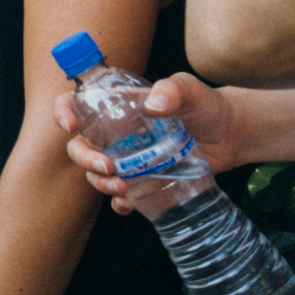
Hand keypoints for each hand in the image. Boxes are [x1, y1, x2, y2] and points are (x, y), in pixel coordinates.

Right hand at [54, 73, 243, 215]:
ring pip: (96, 173)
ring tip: (123, 187)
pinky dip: (119, 203)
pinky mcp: (143, 179)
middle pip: (80, 145)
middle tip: (108, 168)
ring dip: (100, 183)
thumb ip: (174, 89)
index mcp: (118, 105)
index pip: (77, 102)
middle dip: (85, 159)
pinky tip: (129, 205)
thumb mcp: (192, 90)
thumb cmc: (207, 106)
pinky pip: (121, 196)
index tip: (70, 125)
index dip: (63, 111)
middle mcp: (116, 132)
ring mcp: (128, 158)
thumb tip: (155, 105)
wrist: (231, 136)